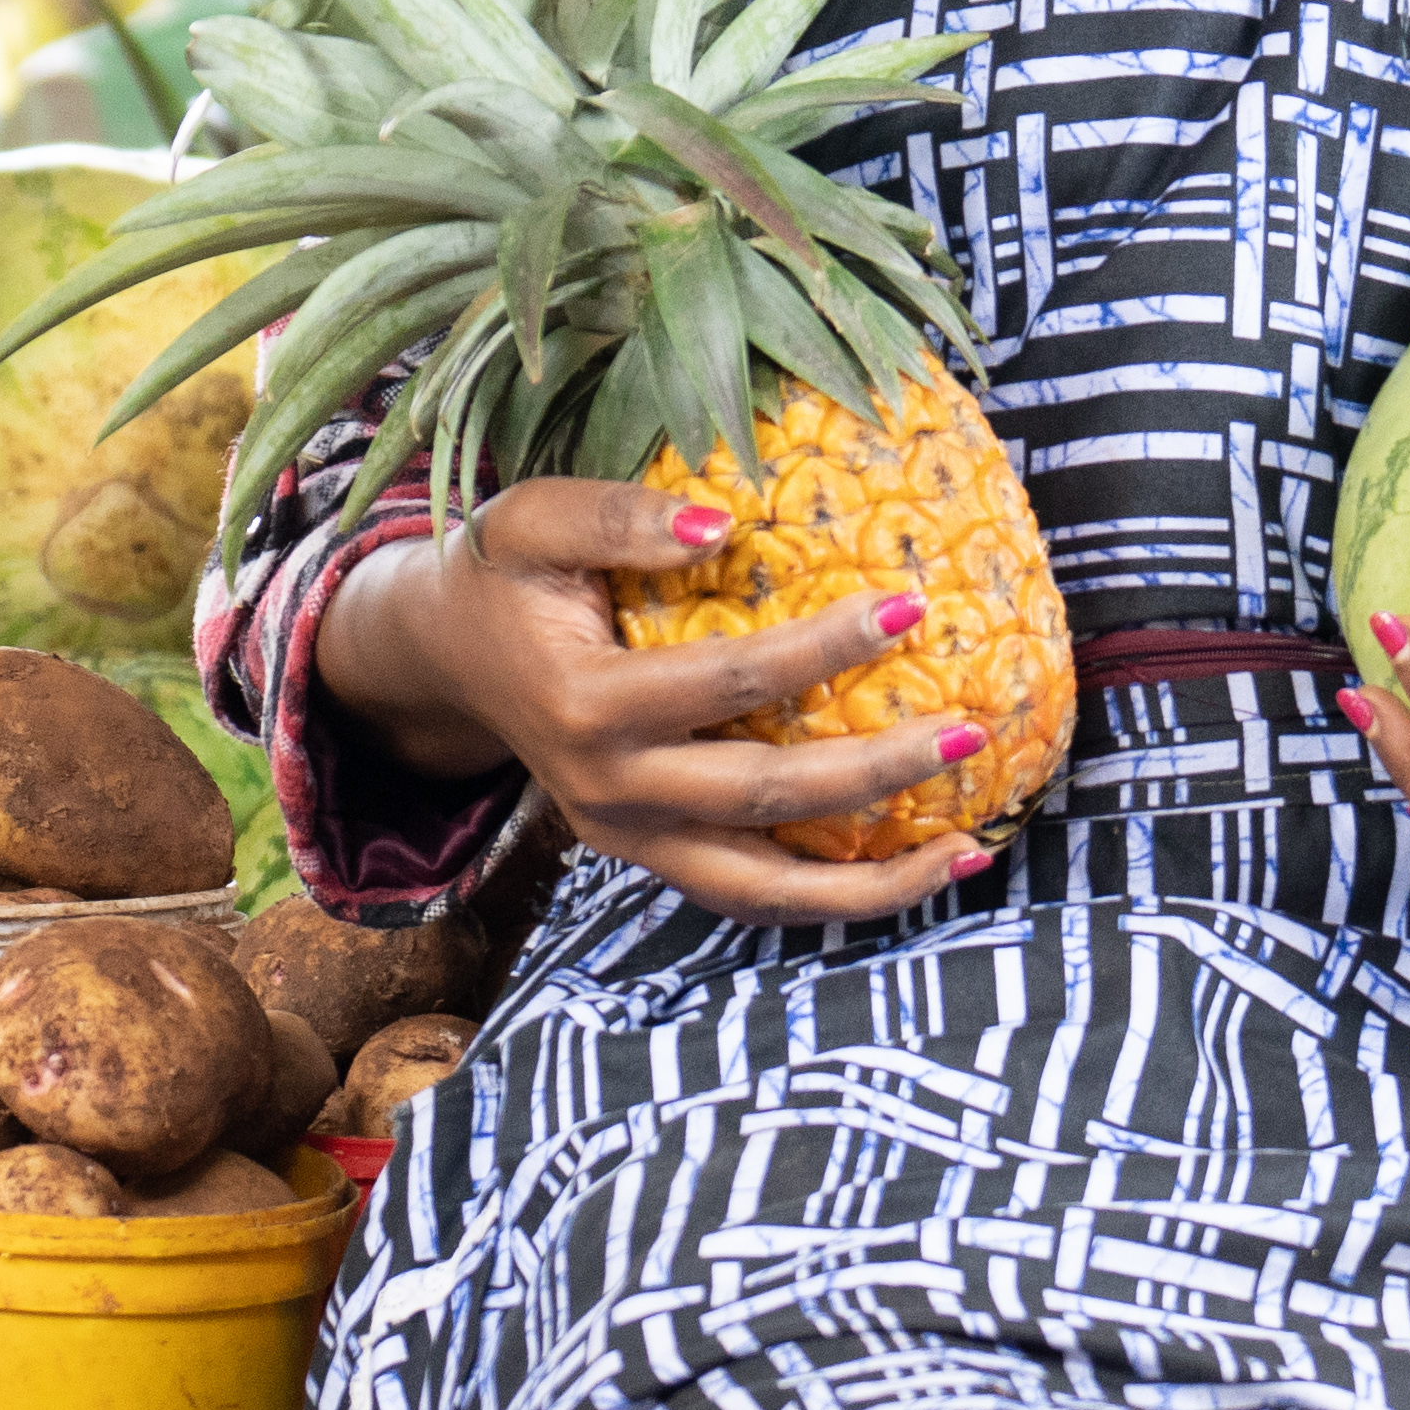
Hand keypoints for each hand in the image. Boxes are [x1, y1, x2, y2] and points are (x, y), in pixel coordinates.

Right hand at [313, 480, 1003, 926]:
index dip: (823, 648)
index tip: (911, 609)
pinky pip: (748, 892)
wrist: (439, 659)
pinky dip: (831, 894)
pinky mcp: (645, 855)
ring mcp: (627, 838)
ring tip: (969, 850)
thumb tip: (725, 525)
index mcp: (584, 706)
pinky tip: (911, 866)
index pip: (729, 682)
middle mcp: (607, 791)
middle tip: (970, 731)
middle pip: (764, 797)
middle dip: (876, 772)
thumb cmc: (498, 575)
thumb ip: (617, 515)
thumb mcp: (530, 520)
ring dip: (871, 881)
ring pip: (762, 889)